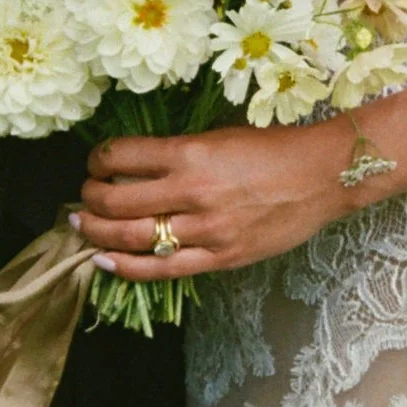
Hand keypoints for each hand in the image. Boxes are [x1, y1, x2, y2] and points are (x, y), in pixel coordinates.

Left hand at [75, 120, 355, 280]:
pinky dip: (126, 266)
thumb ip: (178, 154)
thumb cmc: (273, 150)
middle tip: (84, 197)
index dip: (97, 160)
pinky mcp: (219, 258)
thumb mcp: (219, 137)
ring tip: (85, 227)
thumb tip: (134, 168)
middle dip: (90, 198)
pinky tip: (105, 261)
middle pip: (116, 200)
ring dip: (98, 232)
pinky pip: (162, 268)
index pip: (120, 157)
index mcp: (191, 153)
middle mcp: (192, 192)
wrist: (322, 177)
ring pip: (132, 236)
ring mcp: (206, 230)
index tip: (95, 164)